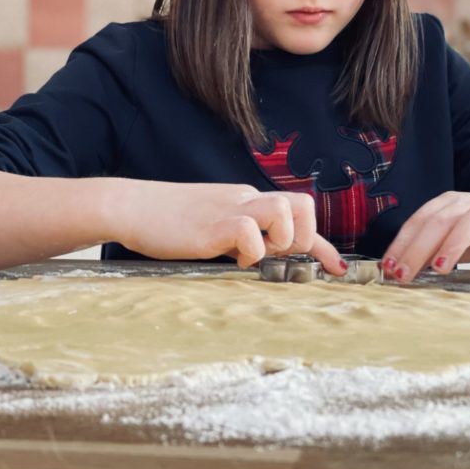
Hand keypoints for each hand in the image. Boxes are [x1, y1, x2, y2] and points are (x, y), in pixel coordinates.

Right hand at [105, 180, 346, 273]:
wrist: (131, 206)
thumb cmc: (168, 221)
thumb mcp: (213, 227)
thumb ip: (238, 238)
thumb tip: (258, 260)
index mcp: (248, 200)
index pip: (298, 214)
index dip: (322, 245)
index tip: (338, 269)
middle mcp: (246, 200)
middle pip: (303, 205)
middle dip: (304, 238)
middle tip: (277, 256)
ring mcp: (231, 210)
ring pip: (284, 211)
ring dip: (280, 240)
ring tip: (253, 257)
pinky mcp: (213, 225)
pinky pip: (250, 232)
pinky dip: (251, 251)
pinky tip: (233, 259)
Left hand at [381, 192, 469, 282]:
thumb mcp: (450, 238)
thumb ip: (425, 250)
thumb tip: (394, 270)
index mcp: (447, 204)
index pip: (418, 221)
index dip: (401, 244)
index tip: (388, 268)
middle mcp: (467, 206)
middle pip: (438, 223)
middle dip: (417, 250)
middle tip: (403, 275)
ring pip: (469, 224)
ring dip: (452, 246)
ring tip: (438, 268)